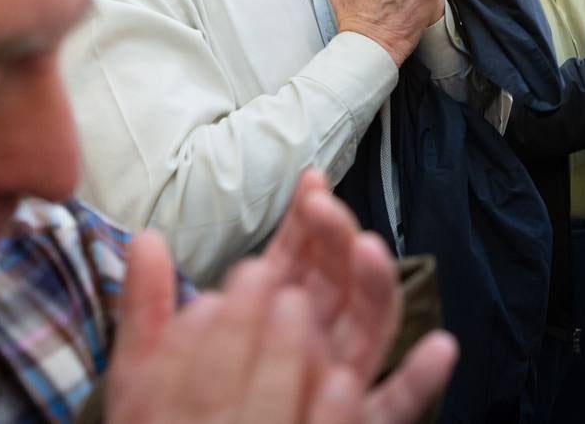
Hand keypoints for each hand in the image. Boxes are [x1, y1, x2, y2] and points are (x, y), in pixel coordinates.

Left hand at [106, 170, 458, 423]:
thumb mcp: (147, 369)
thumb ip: (150, 308)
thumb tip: (144, 240)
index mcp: (270, 324)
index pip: (297, 261)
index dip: (306, 220)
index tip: (310, 182)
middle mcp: (311, 347)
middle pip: (337, 282)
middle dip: (335, 238)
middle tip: (322, 208)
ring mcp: (336, 386)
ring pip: (368, 329)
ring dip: (376, 286)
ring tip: (368, 250)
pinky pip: (393, 406)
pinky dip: (420, 381)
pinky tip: (440, 350)